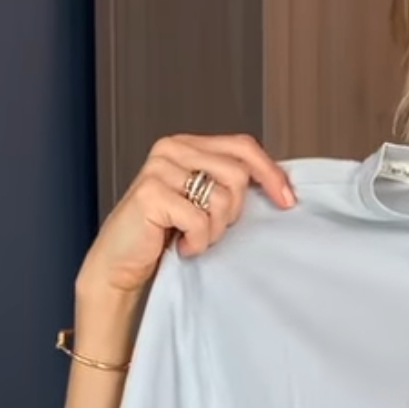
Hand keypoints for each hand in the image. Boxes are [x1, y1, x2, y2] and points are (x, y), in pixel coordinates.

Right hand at [75, 132, 294, 350]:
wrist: (121, 262)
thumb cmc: (163, 235)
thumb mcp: (203, 203)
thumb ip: (228, 185)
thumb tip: (279, 186)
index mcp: (187, 145)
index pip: (242, 146)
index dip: (270, 172)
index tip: (287, 201)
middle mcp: (172, 149)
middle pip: (238, 174)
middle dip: (233, 212)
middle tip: (211, 229)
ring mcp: (159, 169)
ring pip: (222, 198)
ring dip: (214, 230)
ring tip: (193, 237)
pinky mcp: (151, 194)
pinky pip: (199, 220)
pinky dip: (197, 242)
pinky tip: (181, 246)